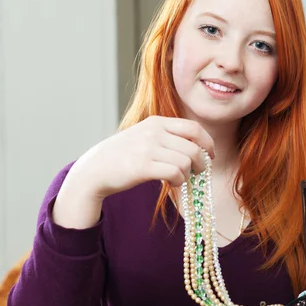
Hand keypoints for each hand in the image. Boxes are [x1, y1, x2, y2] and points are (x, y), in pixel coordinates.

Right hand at [67, 116, 214, 199]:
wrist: (95, 169)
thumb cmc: (124, 156)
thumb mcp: (144, 136)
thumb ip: (167, 137)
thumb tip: (199, 150)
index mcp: (157, 122)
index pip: (194, 128)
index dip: (208, 143)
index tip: (210, 155)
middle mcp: (154, 132)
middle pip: (194, 147)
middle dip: (202, 163)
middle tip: (198, 173)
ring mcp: (148, 148)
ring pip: (187, 162)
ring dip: (188, 174)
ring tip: (179, 178)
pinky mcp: (143, 166)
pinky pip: (175, 173)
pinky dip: (179, 181)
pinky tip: (171, 183)